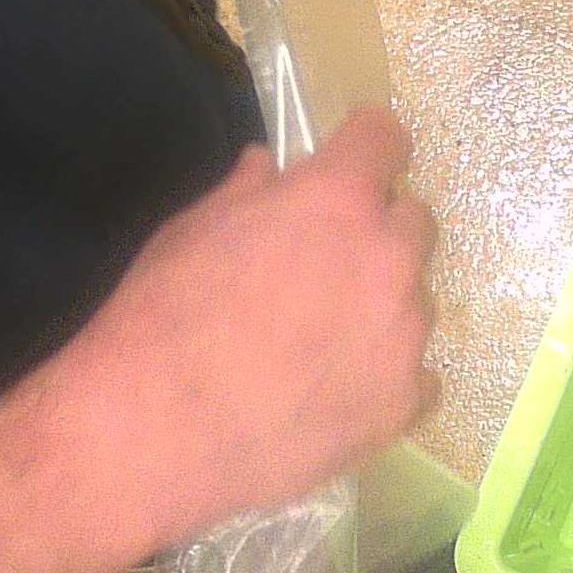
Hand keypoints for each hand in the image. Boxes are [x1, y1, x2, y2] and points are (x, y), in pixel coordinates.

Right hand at [62, 109, 436, 538]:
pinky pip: (417, 375)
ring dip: (380, 306)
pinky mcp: (404, 401)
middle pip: (413, 220)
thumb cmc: (162, 318)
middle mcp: (389, 257)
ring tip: (319, 343)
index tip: (350, 163)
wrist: (155, 434)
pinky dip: (384, 375)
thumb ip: (247, 192)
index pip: (385, 138)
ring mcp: (405, 334)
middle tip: (324, 264)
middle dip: (375, 230)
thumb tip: (269, 168)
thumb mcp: (191, 232)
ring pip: (414, 300)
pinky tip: (334, 392)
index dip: (365, 146)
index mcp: (337, 199)